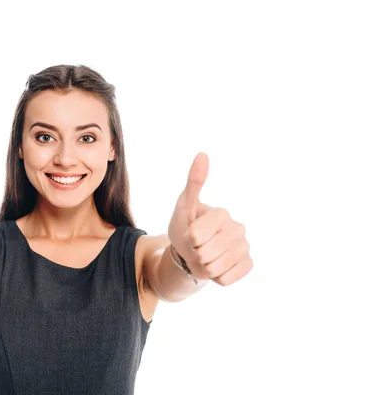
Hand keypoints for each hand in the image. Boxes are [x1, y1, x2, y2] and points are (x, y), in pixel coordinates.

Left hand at [168, 153, 251, 285]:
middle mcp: (237, 228)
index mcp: (221, 213)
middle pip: (209, 252)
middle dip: (196, 254)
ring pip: (218, 266)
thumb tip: (202, 154)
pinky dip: (217, 277)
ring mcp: (244, 246)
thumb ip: (193, 183)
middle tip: (197, 248)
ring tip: (205, 258)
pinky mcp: (247, 263)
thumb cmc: (185, 226)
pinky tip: (216, 267)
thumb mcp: (184, 206)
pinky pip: (229, 277)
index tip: (190, 235)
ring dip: (205, 267)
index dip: (190, 239)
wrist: (189, 253)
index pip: (199, 234)